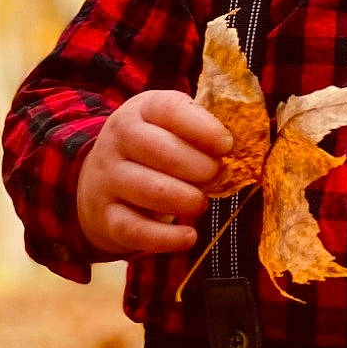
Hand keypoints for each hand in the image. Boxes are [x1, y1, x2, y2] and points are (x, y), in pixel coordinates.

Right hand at [76, 92, 231, 257]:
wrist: (99, 184)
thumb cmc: (152, 152)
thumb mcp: (168, 127)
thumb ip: (202, 129)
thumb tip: (247, 143)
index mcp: (141, 110)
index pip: (169, 109)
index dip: (201, 127)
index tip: (226, 145)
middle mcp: (118, 140)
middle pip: (158, 149)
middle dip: (197, 166)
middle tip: (214, 176)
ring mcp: (108, 179)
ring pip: (148, 189)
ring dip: (184, 199)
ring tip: (200, 204)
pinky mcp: (106, 217)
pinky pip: (135, 229)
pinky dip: (166, 237)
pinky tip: (189, 236)